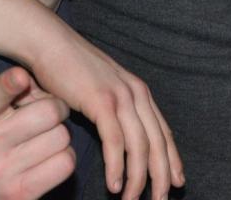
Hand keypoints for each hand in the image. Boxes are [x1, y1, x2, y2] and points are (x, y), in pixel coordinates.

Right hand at [0, 67, 74, 199]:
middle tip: (50, 113)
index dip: (9, 83)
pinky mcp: (21, 195)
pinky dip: (65, 156)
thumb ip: (8, 92)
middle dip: (57, 108)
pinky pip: (65, 163)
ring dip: (60, 134)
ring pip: (62, 137)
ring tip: (46, 136)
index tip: (19, 77)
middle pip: (49, 112)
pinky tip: (50, 156)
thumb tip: (48, 83)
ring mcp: (3, 173)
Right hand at [32, 29, 183, 199]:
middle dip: (161, 175)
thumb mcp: (103, 92)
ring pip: (139, 145)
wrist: (53, 45)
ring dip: (138, 177)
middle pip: (157, 142)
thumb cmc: (73, 72)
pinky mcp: (101, 100)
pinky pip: (115, 139)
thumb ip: (117, 111)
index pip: (163, 132)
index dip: (172, 159)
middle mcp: (136, 93)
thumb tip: (124, 138)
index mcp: (140, 92)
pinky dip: (116, 165)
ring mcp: (121, 96)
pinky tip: (114, 184)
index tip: (177, 183)